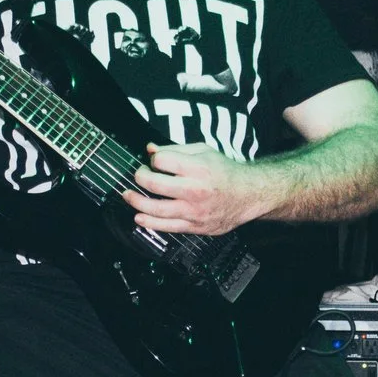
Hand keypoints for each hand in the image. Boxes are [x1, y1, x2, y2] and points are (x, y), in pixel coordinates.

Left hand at [123, 143, 274, 236]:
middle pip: (155, 184)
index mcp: (198, 168)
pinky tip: (139, 217)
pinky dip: (150, 222)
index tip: (154, 161)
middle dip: (140, 177)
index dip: (154, 159)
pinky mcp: (194, 226)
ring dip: (137, 202)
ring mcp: (194, 210)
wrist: (248, 195)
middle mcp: (195, 189)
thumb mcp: (204, 151)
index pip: (162, 160)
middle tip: (138, 175)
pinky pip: (167, 227)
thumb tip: (150, 149)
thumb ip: (176, 149)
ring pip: (157, 209)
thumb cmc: (226, 172)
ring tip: (128, 196)